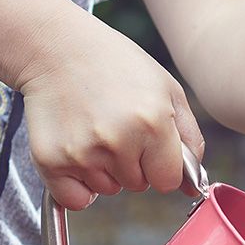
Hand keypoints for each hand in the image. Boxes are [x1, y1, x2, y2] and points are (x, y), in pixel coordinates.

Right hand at [19, 18, 204, 209]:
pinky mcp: (51, 160)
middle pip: (138, 186)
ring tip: (92, 129)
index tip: (148, 143)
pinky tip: (75, 151)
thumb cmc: (116, 66)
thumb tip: (192, 188)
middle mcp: (118, 140)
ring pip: (109, 190)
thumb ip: (190, 140)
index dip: (161, 165)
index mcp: (152, 123)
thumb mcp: (167, 90)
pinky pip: (76, 200)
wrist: (53, 44)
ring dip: (104, 170)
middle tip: (114, 124)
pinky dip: (77, 186)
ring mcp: (83, 152)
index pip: (168, 181)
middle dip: (132, 164)